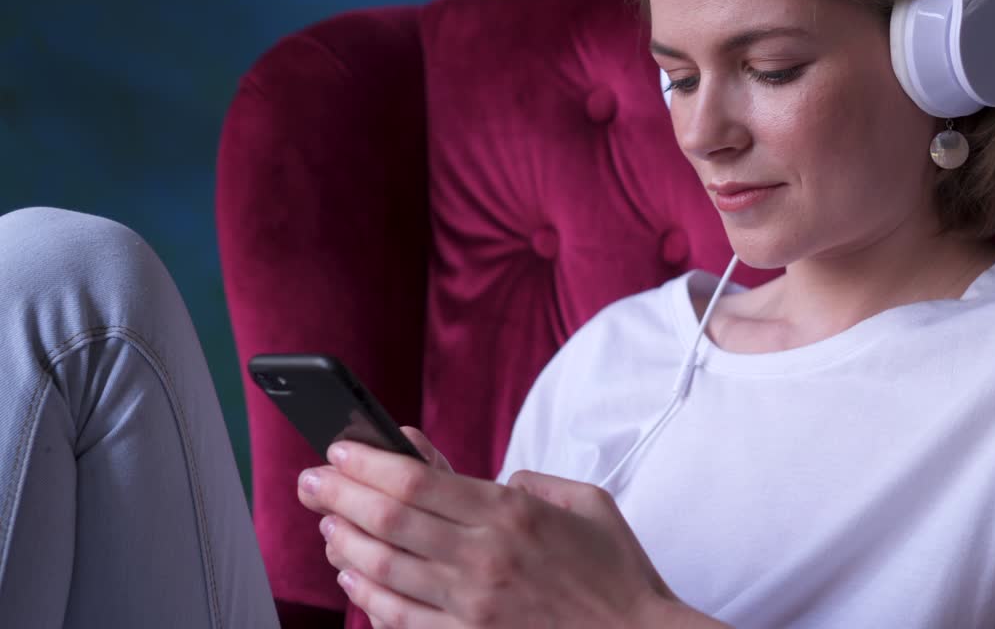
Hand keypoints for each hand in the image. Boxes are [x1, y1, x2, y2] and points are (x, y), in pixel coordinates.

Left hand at [297, 427, 696, 627]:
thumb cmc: (617, 572)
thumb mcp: (586, 502)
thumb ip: (530, 480)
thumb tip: (482, 478)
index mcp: (513, 514)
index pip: (417, 482)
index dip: (367, 463)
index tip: (339, 449)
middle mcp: (485, 558)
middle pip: (389, 521)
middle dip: (338, 495)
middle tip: (310, 481)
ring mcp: (474, 606)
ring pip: (384, 571)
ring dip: (344, 544)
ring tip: (326, 525)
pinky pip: (402, 621)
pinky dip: (368, 600)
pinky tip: (352, 580)